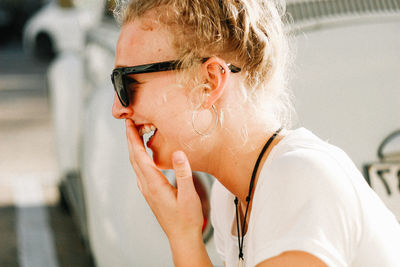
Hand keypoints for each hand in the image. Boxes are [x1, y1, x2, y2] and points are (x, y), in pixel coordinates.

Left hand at [125, 119, 203, 241]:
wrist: (182, 236)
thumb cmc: (186, 219)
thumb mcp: (188, 196)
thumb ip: (183, 173)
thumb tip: (178, 153)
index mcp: (154, 184)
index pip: (139, 156)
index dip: (133, 139)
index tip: (129, 124)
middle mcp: (147, 186)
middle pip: (134, 158)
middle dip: (130, 139)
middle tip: (129, 122)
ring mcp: (147, 190)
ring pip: (135, 164)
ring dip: (134, 148)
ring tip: (136, 134)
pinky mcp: (151, 193)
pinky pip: (141, 171)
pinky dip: (139, 158)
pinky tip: (144, 155)